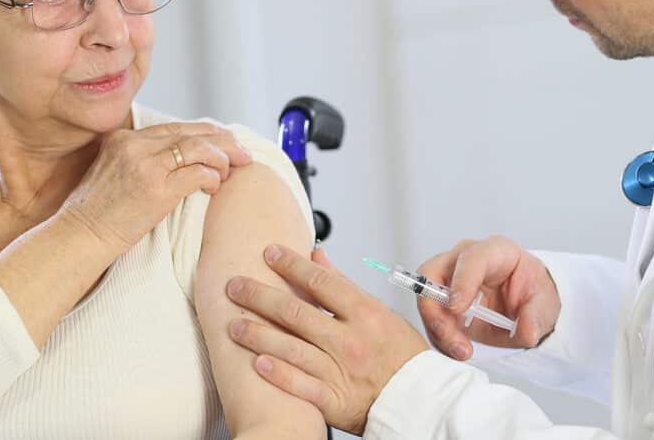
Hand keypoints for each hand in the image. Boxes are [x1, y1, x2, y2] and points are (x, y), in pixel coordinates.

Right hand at [61, 122, 251, 252]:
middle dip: (223, 142)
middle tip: (243, 154)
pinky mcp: (157, 189)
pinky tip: (214, 187)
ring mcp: (146, 166)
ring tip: (231, 172)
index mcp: (124, 138)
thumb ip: (139, 157)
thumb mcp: (112, 171)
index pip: (175, 127)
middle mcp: (135, 145)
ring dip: (222, 159)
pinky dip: (213, 178)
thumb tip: (176, 157)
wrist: (80, 236)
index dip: (205, 132)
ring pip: (200, 148)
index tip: (224, 141)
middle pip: (192, 132)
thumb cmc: (98, 212)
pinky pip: (198, 173)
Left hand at [225, 245, 427, 435]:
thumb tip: (316, 255)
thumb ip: (343, 285)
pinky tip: (256, 361)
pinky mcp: (334, 401)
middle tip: (234, 285)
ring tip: (233, 324)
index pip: (320, 282)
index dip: (291, 264)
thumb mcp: (379, 312)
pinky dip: (278, 373)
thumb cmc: (401, 355)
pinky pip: (301, 386)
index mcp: (365, 314)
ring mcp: (341, 372)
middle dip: (260, 296)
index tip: (268, 252)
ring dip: (258, 334)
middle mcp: (351, 341)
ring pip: (292, 348)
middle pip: (296, 313)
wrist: (420, 402)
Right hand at [416, 235, 559, 359]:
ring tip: (461, 350)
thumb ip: (536, 317)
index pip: (470, 258)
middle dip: (435, 307)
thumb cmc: (532, 293)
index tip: (458, 308)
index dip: (461, 281)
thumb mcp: (545, 304)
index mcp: (494, 251)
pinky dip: (439, 336)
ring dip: (438, 327)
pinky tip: (456, 349)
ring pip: (426, 297)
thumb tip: (526, 332)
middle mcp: (464, 259)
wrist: (526, 305)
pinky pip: (431, 317)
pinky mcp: (441, 301)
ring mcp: (448, 278)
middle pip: (432, 273)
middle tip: (450, 334)